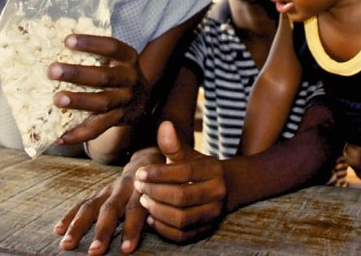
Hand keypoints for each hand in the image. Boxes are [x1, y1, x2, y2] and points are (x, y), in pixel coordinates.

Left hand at [49, 34, 150, 145]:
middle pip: (104, 77)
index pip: (111, 47)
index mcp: (127, 58)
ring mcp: (124, 101)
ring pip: (102, 103)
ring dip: (79, 101)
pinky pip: (98, 129)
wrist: (141, 99)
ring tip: (57, 99)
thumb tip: (54, 38)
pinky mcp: (117, 120)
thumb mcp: (115, 57)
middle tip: (52, 70)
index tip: (67, 40)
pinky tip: (59, 137)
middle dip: (77, 74)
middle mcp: (129, 79)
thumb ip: (94, 51)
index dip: (90, 43)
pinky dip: (78, 134)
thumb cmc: (117, 71)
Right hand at [54, 147, 162, 254]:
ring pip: (91, 206)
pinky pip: (82, 203)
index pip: (137, 209)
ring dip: (78, 226)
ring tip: (66, 244)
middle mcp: (123, 188)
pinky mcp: (99, 192)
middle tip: (94, 252)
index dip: (131, 228)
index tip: (126, 249)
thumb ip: (168, 202)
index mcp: (144, 188)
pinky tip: (58, 230)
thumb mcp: (171, 186)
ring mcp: (108, 190)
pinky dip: (69, 216)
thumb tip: (166, 223)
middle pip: (110, 210)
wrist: (151, 159)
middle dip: (101, 232)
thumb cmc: (165, 180)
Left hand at [132, 121, 227, 243]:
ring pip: (181, 218)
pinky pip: (182, 235)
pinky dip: (163, 228)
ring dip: (157, 210)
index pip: (184, 173)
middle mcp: (217, 193)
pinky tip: (151, 217)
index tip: (139, 173)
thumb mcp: (188, 154)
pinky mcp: (206, 230)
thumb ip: (173, 144)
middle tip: (138, 186)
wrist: (222, 188)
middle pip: (181, 197)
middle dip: (155, 192)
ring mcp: (213, 214)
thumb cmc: (197, 169)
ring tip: (143, 200)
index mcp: (213, 170)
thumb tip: (164, 125)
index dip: (159, 174)